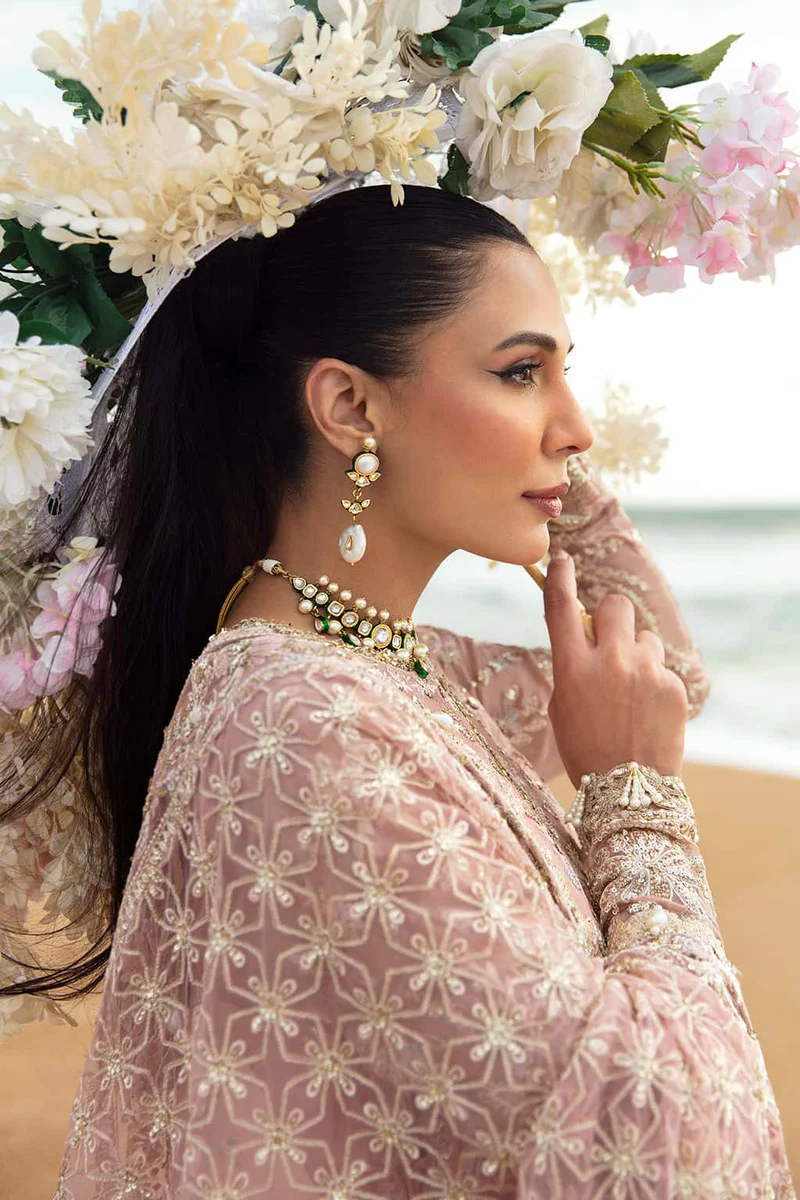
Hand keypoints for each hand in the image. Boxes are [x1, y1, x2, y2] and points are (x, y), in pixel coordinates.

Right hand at [543, 550, 687, 789]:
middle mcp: (610, 662)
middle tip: (609, 641)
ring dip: (637, 653)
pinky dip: (654, 682)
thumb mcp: (563, 706)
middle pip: (614, 606)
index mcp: (573, 667)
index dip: (559, 576)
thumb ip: (572, 667)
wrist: (628, 791)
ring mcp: (646, 672)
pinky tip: (647, 711)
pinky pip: (661, 668)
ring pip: (644, 638)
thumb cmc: (585, 749)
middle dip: (610, 618)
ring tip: (631, 691)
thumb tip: (585, 639)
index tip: (561, 558)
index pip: (561, 606)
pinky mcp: (673, 687)